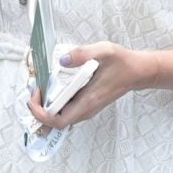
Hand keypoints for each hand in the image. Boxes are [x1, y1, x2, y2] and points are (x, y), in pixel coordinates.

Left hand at [28, 43, 151, 128]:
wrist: (138, 72)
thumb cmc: (123, 63)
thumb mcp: (104, 51)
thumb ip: (83, 53)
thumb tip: (62, 61)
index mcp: (87, 102)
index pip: (58, 121)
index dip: (41, 114)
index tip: (34, 98)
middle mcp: (85, 110)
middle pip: (54, 121)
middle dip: (39, 109)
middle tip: (34, 89)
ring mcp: (86, 109)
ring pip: (59, 116)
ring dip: (45, 106)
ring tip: (40, 87)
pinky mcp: (86, 104)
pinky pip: (65, 110)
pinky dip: (54, 102)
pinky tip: (51, 87)